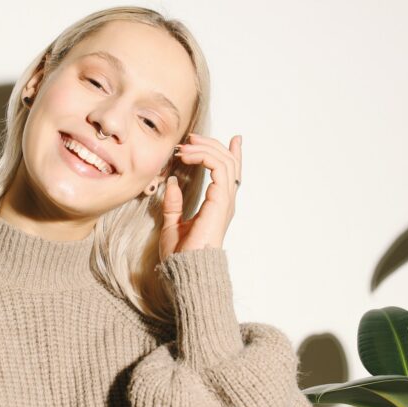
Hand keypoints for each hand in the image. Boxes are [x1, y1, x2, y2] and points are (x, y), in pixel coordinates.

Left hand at [159, 133, 241, 258]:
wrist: (186, 268)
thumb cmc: (181, 255)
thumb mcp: (173, 224)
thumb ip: (174, 204)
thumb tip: (173, 182)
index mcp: (218, 206)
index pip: (230, 174)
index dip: (233, 154)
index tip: (234, 138)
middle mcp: (225, 202)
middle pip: (229, 163)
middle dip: (212, 145)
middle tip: (191, 138)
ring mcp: (225, 202)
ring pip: (225, 162)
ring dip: (205, 148)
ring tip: (184, 146)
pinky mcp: (220, 202)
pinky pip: (219, 169)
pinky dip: (204, 157)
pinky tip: (187, 156)